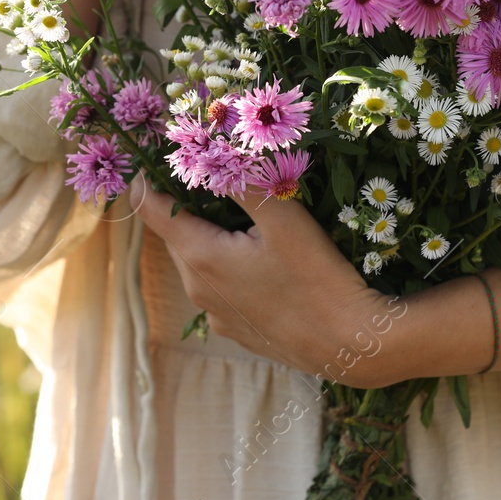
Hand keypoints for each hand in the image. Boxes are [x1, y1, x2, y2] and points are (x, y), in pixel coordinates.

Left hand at [131, 173, 411, 387]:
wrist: (352, 346)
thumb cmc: (317, 277)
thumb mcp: (283, 217)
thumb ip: (243, 182)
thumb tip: (211, 153)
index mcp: (199, 257)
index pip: (151, 210)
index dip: (149, 179)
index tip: (158, 154)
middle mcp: (197, 289)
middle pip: (176, 235)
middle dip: (188, 204)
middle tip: (213, 174)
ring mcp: (216, 314)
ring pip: (199, 262)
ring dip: (211, 236)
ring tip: (245, 215)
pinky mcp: (238, 331)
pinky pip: (221, 287)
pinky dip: (230, 266)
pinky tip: (265, 260)